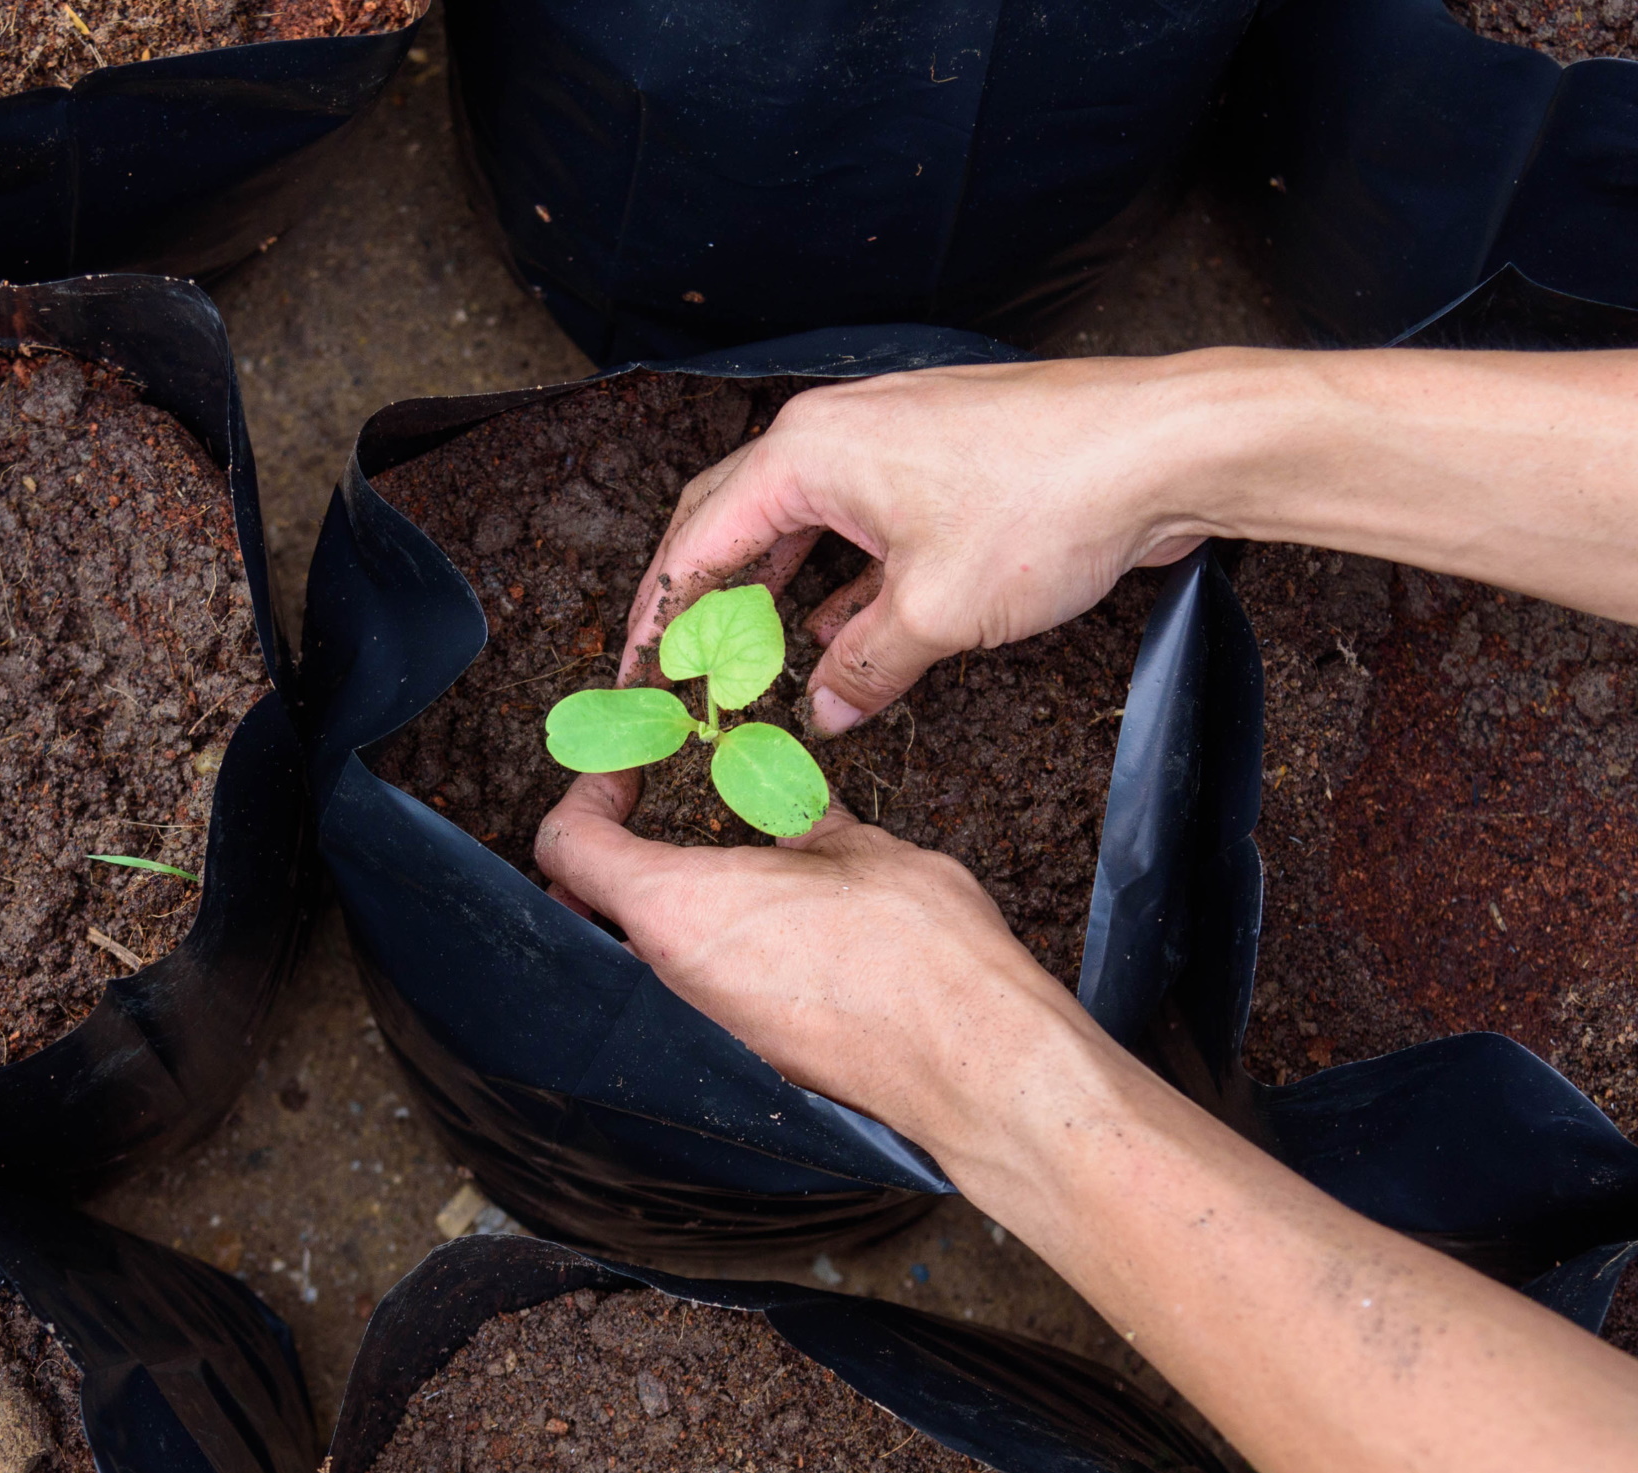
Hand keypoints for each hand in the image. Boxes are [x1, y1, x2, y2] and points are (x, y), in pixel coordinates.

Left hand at [532, 769, 1095, 1147]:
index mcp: (676, 909)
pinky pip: (696, 990)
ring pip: (640, 952)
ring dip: (661, 903)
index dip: (586, 795)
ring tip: (718, 858)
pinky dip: (709, 948)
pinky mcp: (742, 1054)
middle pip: (590, 905)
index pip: (569, 845)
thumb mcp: (855, 848)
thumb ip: (801, 820)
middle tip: (650, 811)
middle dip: (610, 854)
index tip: (624, 775)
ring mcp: (701, 1024)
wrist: (971, 1057)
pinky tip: (765, 922)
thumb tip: (790, 804)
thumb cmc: (917, 951)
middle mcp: (669, 976)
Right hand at [617, 344, 1637, 733]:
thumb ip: (864, 667)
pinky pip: (858, 527)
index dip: (659, 618)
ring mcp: (888, 442)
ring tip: (752, 669)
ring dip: (775, 598)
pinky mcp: (936, 462)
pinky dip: (839, 583)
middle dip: (706, 605)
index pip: (697, 542)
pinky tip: (837, 640)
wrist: (1167, 447)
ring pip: (802, 527)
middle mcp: (835, 434)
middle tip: (680, 674)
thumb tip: (824, 709)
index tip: (636, 673)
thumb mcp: (937, 614)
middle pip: (735, 524)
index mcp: (807, 454)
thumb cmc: (1048, 503)